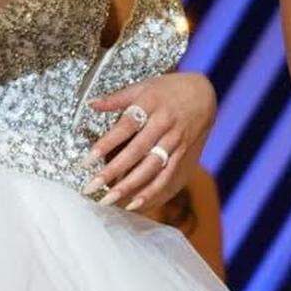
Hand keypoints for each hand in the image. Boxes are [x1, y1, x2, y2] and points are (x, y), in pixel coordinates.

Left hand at [79, 72, 216, 211]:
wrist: (203, 94)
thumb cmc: (170, 89)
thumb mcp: (144, 86)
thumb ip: (118, 98)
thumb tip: (92, 104)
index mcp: (151, 104)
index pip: (126, 126)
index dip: (106, 144)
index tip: (86, 161)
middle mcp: (163, 124)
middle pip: (136, 151)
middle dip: (112, 171)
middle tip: (91, 187)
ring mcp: (174, 140)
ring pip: (151, 167)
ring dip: (129, 185)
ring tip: (108, 199)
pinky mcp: (182, 152)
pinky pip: (166, 175)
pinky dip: (151, 191)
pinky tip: (134, 204)